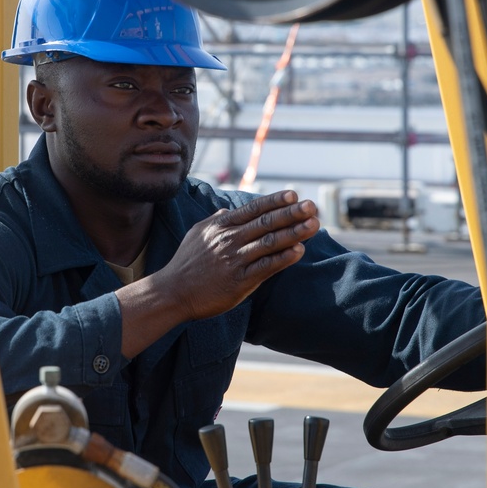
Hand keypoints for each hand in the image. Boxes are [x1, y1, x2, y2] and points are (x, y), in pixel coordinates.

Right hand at [163, 190, 320, 319]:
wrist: (173, 292)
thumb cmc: (186, 263)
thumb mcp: (197, 234)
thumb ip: (216, 221)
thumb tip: (228, 211)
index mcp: (221, 226)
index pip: (253, 209)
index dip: (275, 201)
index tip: (293, 194)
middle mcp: (230, 240)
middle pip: (266, 223)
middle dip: (292, 213)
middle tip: (312, 206)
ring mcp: (235, 260)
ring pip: (269, 243)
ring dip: (294, 233)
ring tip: (313, 225)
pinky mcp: (239, 281)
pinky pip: (265, 267)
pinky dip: (283, 259)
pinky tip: (298, 252)